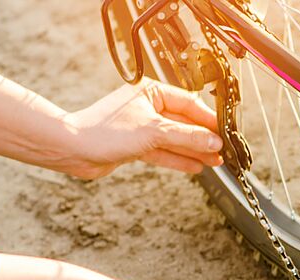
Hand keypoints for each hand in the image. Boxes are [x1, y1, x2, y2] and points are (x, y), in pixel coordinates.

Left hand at [62, 79, 223, 177]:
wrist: (74, 150)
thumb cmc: (105, 131)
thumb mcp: (154, 132)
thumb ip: (187, 137)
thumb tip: (213, 141)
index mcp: (151, 92)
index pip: (188, 104)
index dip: (208, 120)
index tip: (224, 133)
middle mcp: (147, 107)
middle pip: (184, 124)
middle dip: (203, 139)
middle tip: (223, 151)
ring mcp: (142, 128)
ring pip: (175, 140)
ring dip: (195, 151)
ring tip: (215, 161)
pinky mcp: (136, 146)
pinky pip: (164, 153)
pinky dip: (179, 160)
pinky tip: (196, 166)